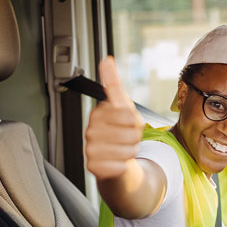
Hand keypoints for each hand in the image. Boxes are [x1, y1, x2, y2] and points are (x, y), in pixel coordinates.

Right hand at [84, 57, 143, 180]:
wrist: (113, 158)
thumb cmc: (119, 130)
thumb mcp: (121, 106)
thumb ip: (114, 84)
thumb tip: (106, 60)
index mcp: (98, 113)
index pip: (129, 116)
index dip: (136, 123)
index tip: (129, 124)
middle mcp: (90, 129)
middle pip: (131, 135)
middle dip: (135, 138)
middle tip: (126, 139)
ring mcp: (90, 148)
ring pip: (128, 151)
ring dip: (131, 152)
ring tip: (122, 150)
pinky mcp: (93, 166)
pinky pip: (120, 165)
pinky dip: (124, 165)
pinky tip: (116, 162)